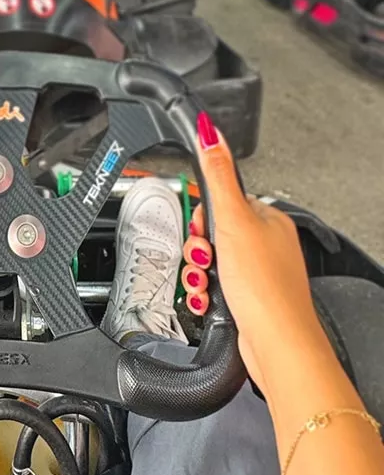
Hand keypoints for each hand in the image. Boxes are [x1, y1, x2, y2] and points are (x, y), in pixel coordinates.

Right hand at [181, 111, 329, 390]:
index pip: (224, 201)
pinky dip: (206, 292)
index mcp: (269, 219)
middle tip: (204, 257)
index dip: (204, 216)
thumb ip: (218, 176)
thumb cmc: (264, 286)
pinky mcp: (248, 298)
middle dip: (198, 247)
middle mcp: (266, 244)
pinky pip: (215, 286)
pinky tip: (208, 298)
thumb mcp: (234, 220)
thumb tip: (209, 132)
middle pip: (213, 233)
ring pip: (211, 262)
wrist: (275, 341)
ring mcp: (258, 273)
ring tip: (205, 282)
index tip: (201, 227)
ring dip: (198, 272)